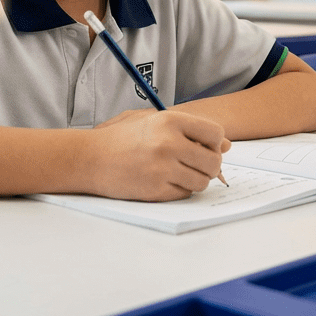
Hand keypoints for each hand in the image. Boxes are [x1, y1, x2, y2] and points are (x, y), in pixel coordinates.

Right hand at [86, 110, 230, 200]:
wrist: (88, 158)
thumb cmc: (121, 137)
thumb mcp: (153, 122)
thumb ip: (191, 130)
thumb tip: (226, 144)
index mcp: (170, 121)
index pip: (216, 134)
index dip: (213, 142)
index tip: (203, 146)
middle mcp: (169, 144)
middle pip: (213, 161)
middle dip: (208, 165)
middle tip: (193, 163)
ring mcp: (162, 169)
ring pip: (202, 181)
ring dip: (195, 179)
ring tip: (177, 172)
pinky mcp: (155, 190)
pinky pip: (184, 194)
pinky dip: (179, 190)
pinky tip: (163, 180)